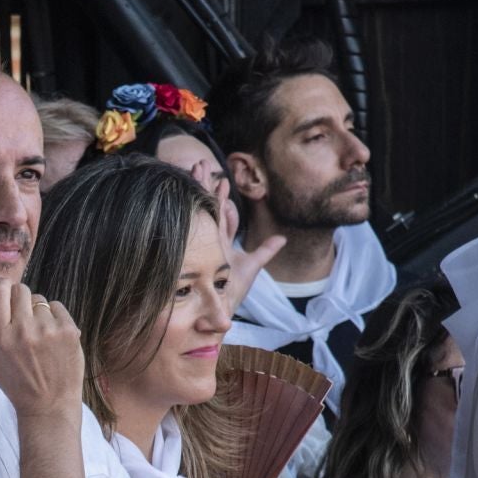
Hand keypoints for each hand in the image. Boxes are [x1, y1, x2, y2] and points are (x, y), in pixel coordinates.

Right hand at [0, 279, 82, 419]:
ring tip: (38, 336)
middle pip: (20, 289)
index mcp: (0, 336)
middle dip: (19, 301)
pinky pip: (57, 307)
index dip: (0, 290)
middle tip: (21, 320)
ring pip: (39, 299)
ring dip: (37, 312)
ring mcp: (49, 329)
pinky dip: (54, 318)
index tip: (3, 299)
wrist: (49, 406)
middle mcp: (24, 330)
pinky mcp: (69, 330)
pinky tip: (52, 338)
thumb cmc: (15, 382)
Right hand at [196, 163, 284, 308]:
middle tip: (202, 165)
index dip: (221, 198)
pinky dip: (199, 205)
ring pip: (202, 210)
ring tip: (198, 166)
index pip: (221, 215)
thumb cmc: (230, 293)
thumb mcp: (251, 267)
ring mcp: (204, 243)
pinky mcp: (201, 248)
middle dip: (205, 186)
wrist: (215, 313)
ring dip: (200, 188)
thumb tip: (282, 239)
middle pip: (208, 208)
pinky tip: (195, 187)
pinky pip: (201, 223)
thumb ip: (265, 251)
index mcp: (220, 243)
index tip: (222, 180)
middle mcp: (210, 241)